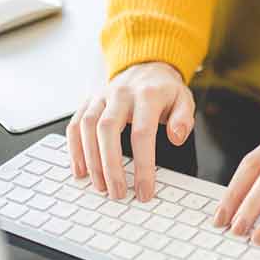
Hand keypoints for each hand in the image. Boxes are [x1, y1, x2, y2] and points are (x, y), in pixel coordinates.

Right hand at [66, 61, 194, 201]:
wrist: (146, 67)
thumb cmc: (164, 90)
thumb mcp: (184, 100)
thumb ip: (183, 119)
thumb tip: (176, 137)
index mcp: (147, 95)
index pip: (142, 133)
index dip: (143, 165)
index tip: (144, 190)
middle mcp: (121, 93)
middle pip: (108, 130)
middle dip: (110, 166)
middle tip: (117, 192)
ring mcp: (102, 96)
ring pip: (88, 126)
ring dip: (91, 160)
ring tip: (99, 185)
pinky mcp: (89, 101)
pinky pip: (75, 123)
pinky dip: (75, 148)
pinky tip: (80, 169)